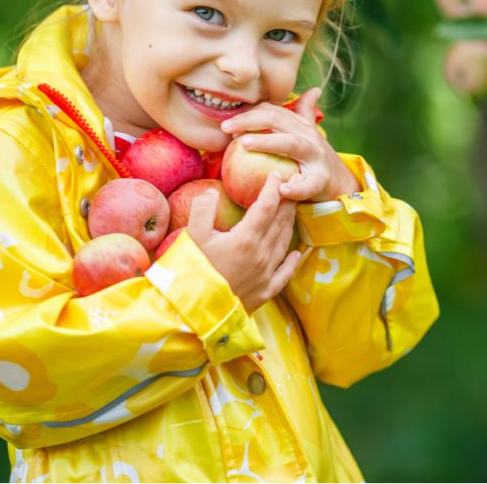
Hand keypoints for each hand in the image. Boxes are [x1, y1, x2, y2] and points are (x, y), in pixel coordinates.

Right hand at [187, 172, 300, 313]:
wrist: (194, 313)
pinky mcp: (264, 293)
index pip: (266, 206)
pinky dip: (291, 261)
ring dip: (289, 225)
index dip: (273, 188)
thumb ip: (203, 210)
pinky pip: (284, 274)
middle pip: (280, 223)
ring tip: (292, 211)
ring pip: (283, 244)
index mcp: (246, 239)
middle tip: (292, 187)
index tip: (277, 174)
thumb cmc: (191, 272)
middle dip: (286, 203)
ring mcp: (265, 275)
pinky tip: (295, 253)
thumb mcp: (192, 237)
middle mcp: (261, 255)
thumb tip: (213, 192)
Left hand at [220, 87, 359, 202]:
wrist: (340, 181)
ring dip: (268, 142)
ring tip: (244, 144)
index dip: (249, 113)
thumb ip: (304, 112)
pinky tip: (281, 189)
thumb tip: (314, 89)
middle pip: (278, 121)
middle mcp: (308, 136)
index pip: (272, 111)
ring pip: (292, 144)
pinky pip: (308, 184)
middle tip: (226, 128)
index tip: (227, 122)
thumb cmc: (314, 157)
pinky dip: (296, 187)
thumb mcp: (308, 133)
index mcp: (300, 126)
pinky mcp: (321, 180)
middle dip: (250, 121)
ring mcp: (316, 157)